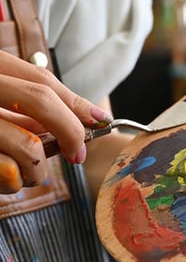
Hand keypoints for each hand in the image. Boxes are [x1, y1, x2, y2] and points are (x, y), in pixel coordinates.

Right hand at [0, 50, 108, 192]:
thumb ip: (21, 100)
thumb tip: (81, 116)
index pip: (39, 79)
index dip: (75, 102)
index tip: (100, 121)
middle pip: (39, 99)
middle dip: (69, 129)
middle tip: (79, 154)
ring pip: (24, 143)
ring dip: (38, 167)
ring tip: (31, 175)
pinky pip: (4, 173)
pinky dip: (11, 182)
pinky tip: (7, 180)